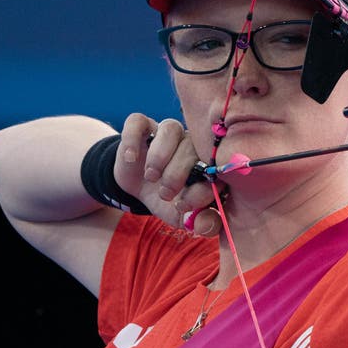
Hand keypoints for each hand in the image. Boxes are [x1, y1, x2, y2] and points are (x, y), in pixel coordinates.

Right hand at [116, 113, 224, 235]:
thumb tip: (205, 226)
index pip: (215, 167)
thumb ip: (199, 222)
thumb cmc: (168, 199)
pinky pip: (138, 122)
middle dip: (177, 174)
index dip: (202, 187)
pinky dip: (133, 140)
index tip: (184, 206)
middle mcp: (192, 142)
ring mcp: (168, 131)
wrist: (138, 187)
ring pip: (170, 130)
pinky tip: (131, 159)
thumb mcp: (182, 216)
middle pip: (192, 147)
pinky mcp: (143, 126)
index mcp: (208, 163)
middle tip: (165, 193)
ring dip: (160, 156)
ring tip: (151, 177)